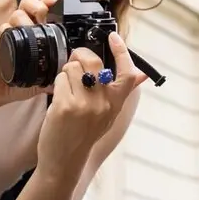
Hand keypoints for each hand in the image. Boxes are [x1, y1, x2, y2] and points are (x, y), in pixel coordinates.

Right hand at [0, 0, 61, 108]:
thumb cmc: (19, 80)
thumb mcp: (43, 77)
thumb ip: (56, 73)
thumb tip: (71, 72)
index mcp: (34, 31)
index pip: (42, 7)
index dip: (51, 2)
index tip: (59, 3)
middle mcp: (21, 28)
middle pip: (28, 3)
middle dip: (39, 6)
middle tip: (44, 18)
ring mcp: (9, 33)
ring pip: (18, 13)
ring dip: (27, 19)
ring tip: (33, 33)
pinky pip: (5, 27)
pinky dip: (12, 29)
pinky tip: (19, 40)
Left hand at [35, 31, 147, 174]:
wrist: (64, 162)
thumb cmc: (84, 137)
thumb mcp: (108, 115)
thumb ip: (121, 93)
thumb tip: (142, 75)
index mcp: (116, 104)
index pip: (128, 73)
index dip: (122, 52)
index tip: (114, 37)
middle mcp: (103, 103)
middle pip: (93, 61)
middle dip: (79, 56)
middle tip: (74, 62)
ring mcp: (85, 105)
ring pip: (72, 68)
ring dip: (65, 75)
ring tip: (66, 91)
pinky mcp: (65, 106)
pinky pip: (59, 80)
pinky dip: (56, 85)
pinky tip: (58, 99)